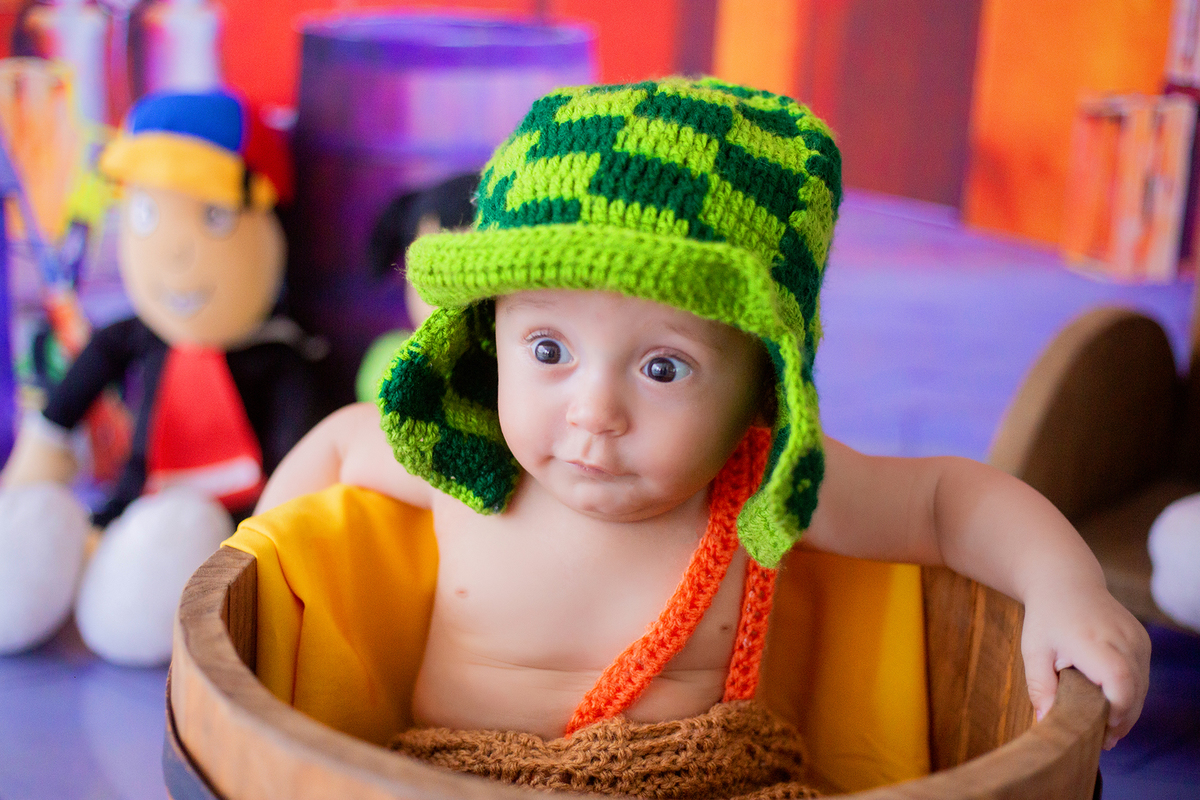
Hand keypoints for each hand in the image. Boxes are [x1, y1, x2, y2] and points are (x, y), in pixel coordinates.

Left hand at [1020, 580, 1150, 749]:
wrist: (1065, 581)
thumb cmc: (1047, 618)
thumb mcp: (1034, 650)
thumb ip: (1040, 687)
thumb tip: (1045, 723)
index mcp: (1093, 640)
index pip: (1119, 679)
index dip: (1116, 710)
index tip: (1101, 731)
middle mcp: (1122, 638)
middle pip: (1135, 690)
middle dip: (1121, 720)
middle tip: (1101, 741)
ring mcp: (1137, 638)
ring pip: (1143, 687)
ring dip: (1128, 710)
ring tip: (1106, 729)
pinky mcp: (1143, 641)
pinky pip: (1143, 676)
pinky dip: (1132, 694)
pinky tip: (1113, 706)